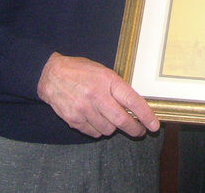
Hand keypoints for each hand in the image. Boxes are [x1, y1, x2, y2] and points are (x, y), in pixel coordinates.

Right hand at [36, 53, 158, 137]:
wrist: (51, 75)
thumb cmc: (80, 70)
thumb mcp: (102, 71)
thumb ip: (117, 87)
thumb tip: (133, 106)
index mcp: (107, 81)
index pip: (132, 101)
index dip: (145, 115)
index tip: (154, 125)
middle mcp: (96, 96)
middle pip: (122, 120)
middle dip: (134, 129)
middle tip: (140, 131)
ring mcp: (84, 110)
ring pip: (108, 129)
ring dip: (113, 127)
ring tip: (110, 118)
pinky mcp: (74, 120)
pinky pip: (94, 133)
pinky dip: (99, 130)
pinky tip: (96, 120)